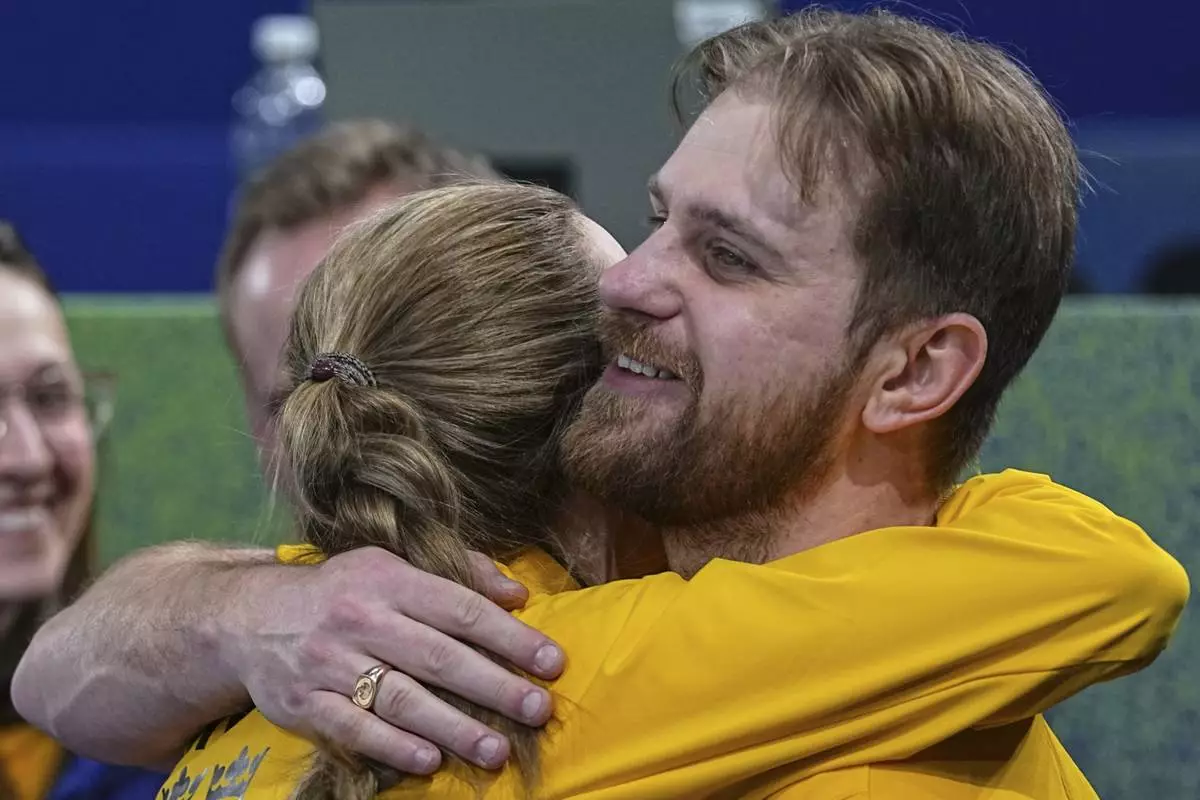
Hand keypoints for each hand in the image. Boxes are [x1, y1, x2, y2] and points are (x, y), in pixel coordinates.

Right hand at [219, 547, 563, 773]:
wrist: (249, 617)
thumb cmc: (343, 590)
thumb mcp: (393, 564)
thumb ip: (458, 574)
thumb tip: (516, 595)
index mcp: (387, 578)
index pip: (459, 609)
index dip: (510, 636)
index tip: (551, 662)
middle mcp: (359, 618)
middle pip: (437, 656)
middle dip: (493, 685)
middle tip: (538, 709)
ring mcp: (328, 663)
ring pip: (400, 698)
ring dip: (453, 727)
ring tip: (495, 750)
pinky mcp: (303, 703)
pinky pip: (354, 729)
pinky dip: (393, 746)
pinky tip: (431, 760)